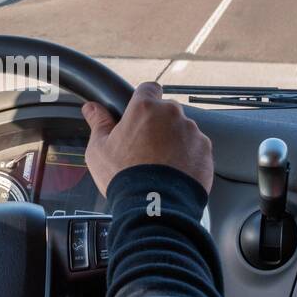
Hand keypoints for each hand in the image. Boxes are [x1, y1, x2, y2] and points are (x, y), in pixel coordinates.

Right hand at [82, 82, 213, 195]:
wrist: (154, 207)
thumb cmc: (124, 177)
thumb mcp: (99, 150)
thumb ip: (98, 123)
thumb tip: (91, 108)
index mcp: (145, 108)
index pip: (148, 88)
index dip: (143, 99)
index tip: (140, 114)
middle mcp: (171, 114)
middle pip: (166, 111)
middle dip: (158, 125)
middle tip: (145, 148)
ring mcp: (192, 132)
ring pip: (182, 130)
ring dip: (174, 141)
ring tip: (161, 165)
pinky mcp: (205, 150)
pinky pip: (195, 148)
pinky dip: (187, 157)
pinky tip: (174, 173)